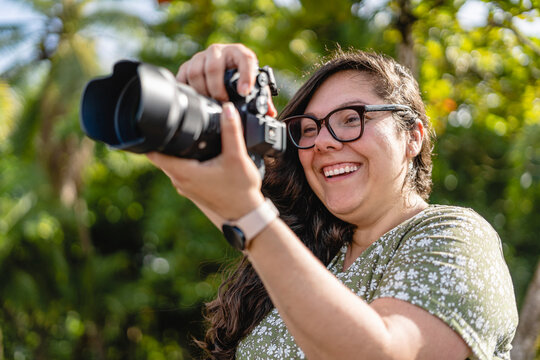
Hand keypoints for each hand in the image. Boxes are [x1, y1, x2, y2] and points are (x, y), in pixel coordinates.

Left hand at [147, 103, 264, 220]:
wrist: (246, 215)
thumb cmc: (240, 191)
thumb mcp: (237, 157)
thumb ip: (231, 131)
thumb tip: (227, 109)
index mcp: (184, 172)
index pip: (152, 153)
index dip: (149, 137)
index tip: (151, 124)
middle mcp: (179, 181)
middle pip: (161, 156)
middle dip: (165, 140)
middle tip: (173, 124)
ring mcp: (185, 188)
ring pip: (172, 164)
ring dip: (176, 151)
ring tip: (186, 135)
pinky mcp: (193, 190)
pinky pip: (181, 171)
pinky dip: (185, 161)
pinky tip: (198, 154)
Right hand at [176, 43, 276, 116]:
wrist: (223, 68)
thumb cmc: (240, 78)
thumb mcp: (252, 87)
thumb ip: (262, 99)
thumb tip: (270, 112)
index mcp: (240, 54)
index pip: (245, 60)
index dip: (245, 76)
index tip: (244, 92)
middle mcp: (220, 51)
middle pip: (213, 67)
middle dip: (217, 89)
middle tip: (222, 102)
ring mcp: (202, 56)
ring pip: (195, 71)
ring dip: (202, 90)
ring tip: (210, 101)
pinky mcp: (189, 64)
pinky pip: (184, 75)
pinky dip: (188, 88)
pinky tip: (195, 97)